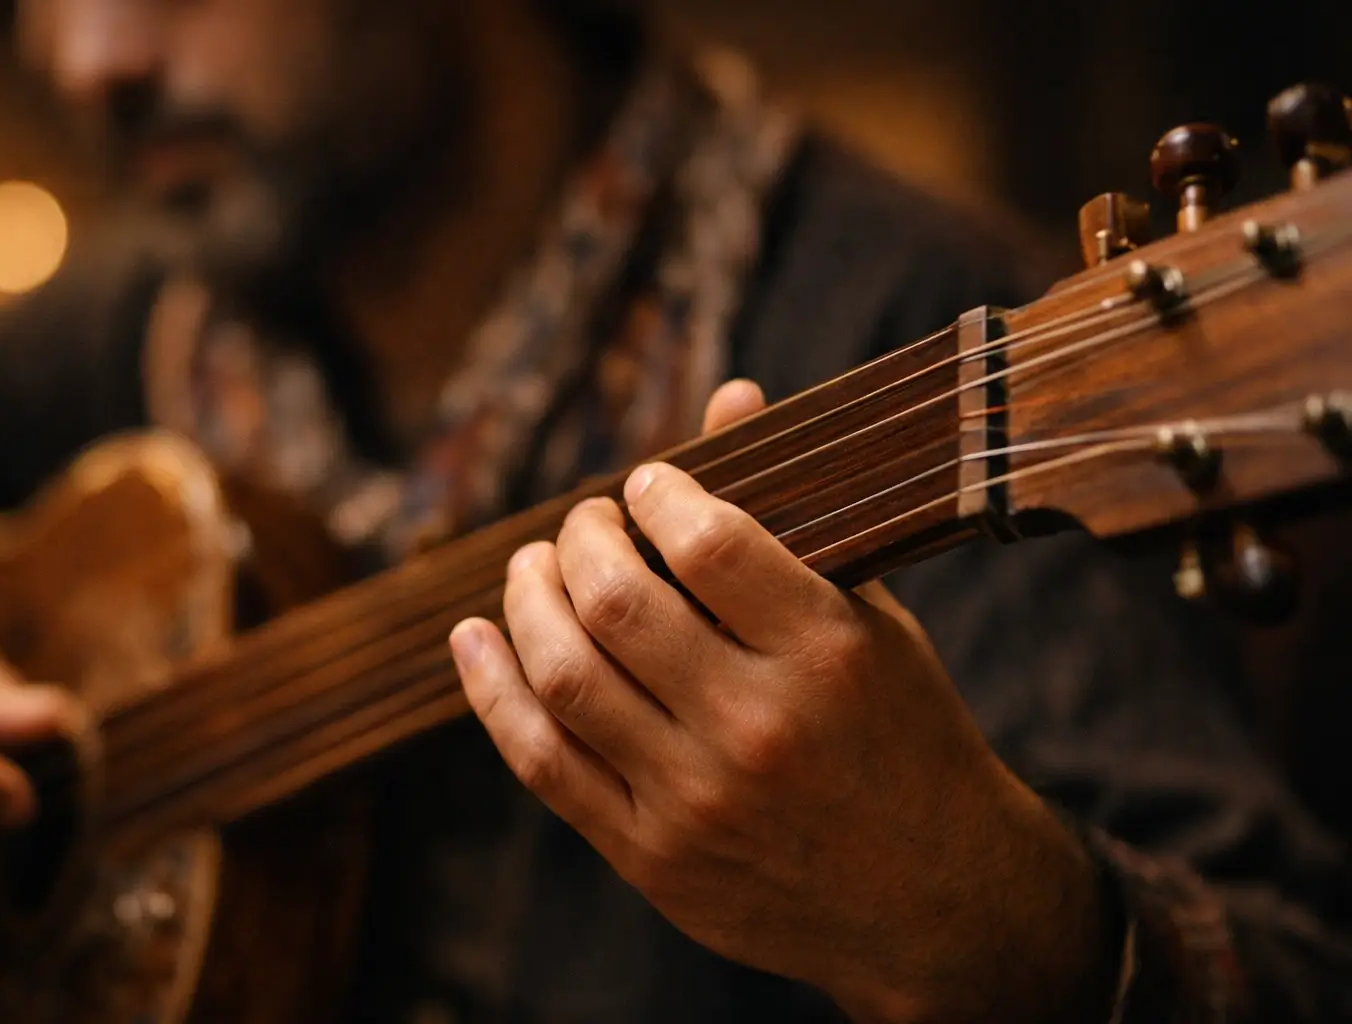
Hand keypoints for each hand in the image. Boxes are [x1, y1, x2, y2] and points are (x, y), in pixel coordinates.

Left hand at [452, 381, 1116, 1022]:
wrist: (937, 902)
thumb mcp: (873, 623)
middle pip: (616, 603)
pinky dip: (493, 692)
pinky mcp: (652, 857)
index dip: (658, 491)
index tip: (646, 483)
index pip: (709, 542)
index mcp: (829, 655)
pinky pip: (545, 762)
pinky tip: (474, 640)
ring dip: (526, 602)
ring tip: (531, 569)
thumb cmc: (906, 739)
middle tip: (585, 525)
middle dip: (580, 539)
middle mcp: (759, 728)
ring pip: (566, 676)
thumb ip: (794, 518)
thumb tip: (729, 393)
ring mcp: (698, 800)